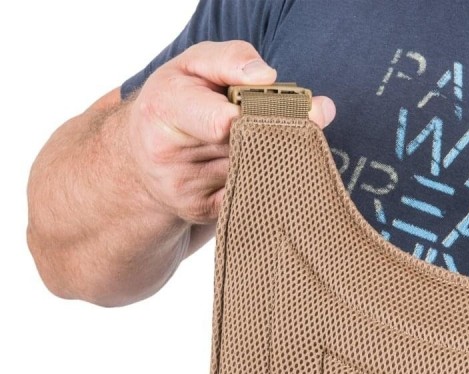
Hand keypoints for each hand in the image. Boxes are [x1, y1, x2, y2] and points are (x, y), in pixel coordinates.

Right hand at [121, 40, 335, 225]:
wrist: (143, 159)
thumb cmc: (179, 101)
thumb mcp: (193, 66)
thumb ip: (230, 60)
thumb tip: (267, 76)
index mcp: (165, 107)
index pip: (217, 120)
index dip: (253, 121)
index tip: (286, 113)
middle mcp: (170, 153)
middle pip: (246, 148)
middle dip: (281, 132)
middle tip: (317, 116)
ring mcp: (186, 188)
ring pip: (253, 173)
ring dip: (281, 157)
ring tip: (291, 140)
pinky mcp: (201, 211)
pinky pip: (251, 199)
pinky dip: (270, 184)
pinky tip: (277, 171)